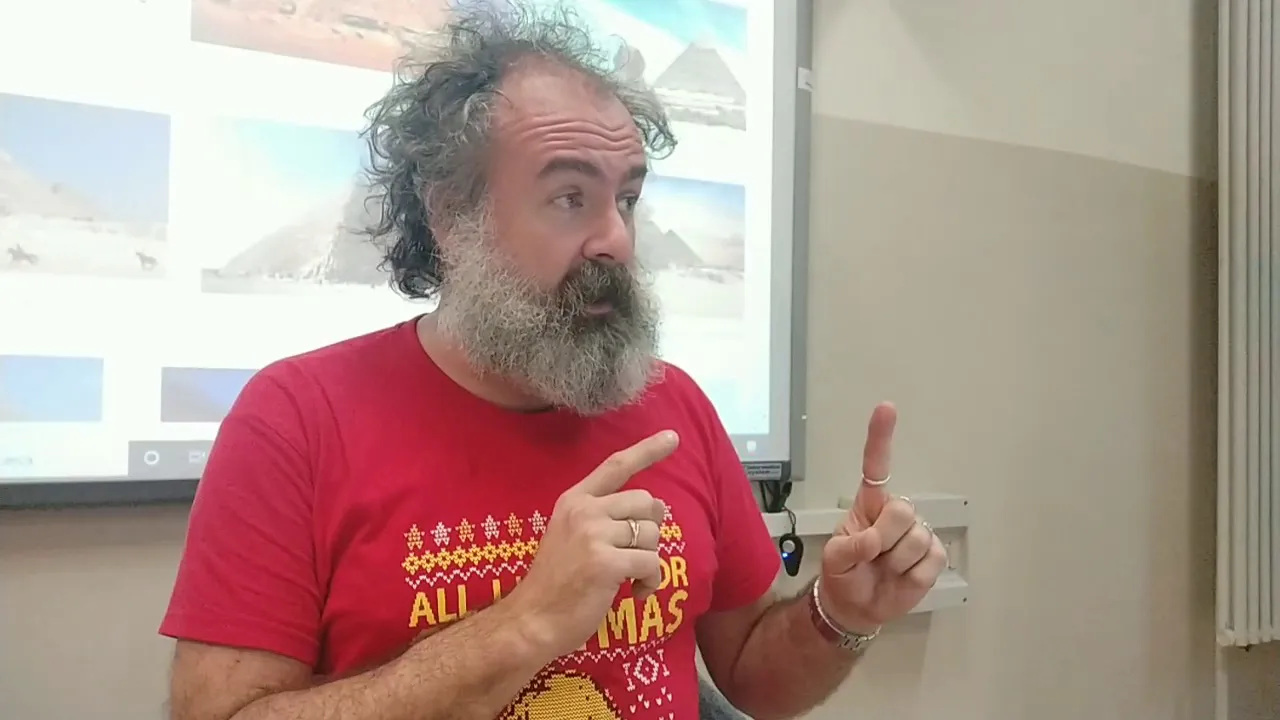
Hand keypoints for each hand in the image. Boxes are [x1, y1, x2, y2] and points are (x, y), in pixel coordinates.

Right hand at [508, 430, 677, 657]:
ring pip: (652, 534)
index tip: (672, 437)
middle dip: (650, 530)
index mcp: (574, 501)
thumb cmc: (554, 583)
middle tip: (636, 554)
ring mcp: (594, 535)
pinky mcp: (606, 562)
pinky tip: (636, 593)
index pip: (616, 466)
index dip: (647, 450)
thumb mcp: (569, 536)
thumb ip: (603, 517)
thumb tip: (654, 508)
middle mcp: (584, 511)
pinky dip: (651, 582)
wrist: (530, 620)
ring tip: (632, 578)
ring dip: (650, 560)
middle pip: (646, 502)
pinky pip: (651, 563)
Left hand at [819, 403, 945, 633]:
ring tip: (884, 569)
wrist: (857, 606)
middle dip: (884, 537)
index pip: (877, 467)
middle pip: (902, 511)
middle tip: (872, 556)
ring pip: (916, 540)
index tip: (886, 408)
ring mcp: (917, 534)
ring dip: (895, 562)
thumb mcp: (835, 559)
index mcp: (869, 505)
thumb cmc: (844, 574)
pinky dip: (912, 576)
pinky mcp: (933, 557)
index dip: (881, 438)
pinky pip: (930, 561)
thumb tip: (875, 541)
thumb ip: (850, 547)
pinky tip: (901, 577)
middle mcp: (896, 514)